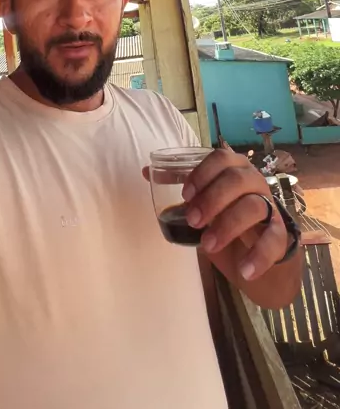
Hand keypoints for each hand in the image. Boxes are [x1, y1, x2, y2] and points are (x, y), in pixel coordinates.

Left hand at [182, 148, 287, 280]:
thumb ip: (184, 188)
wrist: (259, 254)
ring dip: (228, 225)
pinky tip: (244, 271)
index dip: (202, 173)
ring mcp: (271, 207)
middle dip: (212, 198)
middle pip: (237, 179)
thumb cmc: (229, 218)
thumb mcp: (205, 203)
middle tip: (193, 220)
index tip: (185, 195)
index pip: (221, 158)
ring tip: (207, 246)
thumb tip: (146, 171)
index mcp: (235, 169)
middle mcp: (255, 183)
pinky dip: (259, 256)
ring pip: (255, 206)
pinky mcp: (282, 235)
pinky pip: (275, 240)